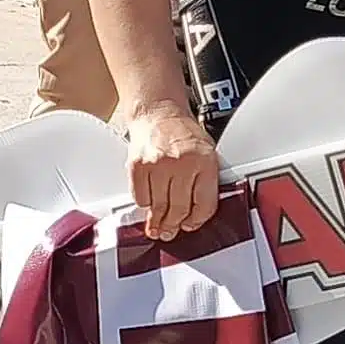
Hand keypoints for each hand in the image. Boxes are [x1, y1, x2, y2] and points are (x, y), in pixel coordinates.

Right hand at [121, 100, 222, 242]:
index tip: (191, 224)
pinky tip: (148, 202)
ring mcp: (157, 164)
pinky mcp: (137, 165)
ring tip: (157, 227)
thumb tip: (198, 213)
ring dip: (157, 221)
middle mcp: (181, 163)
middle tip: (170, 232)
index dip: (197, 220)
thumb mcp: (206, 153)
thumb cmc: (183, 132)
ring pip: (158, 207)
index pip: (204, 204)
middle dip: (174, 226)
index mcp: (205, 161)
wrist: (158, 111)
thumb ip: (206, 181)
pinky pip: (140, 197)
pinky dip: (144, 203)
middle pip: (179, 209)